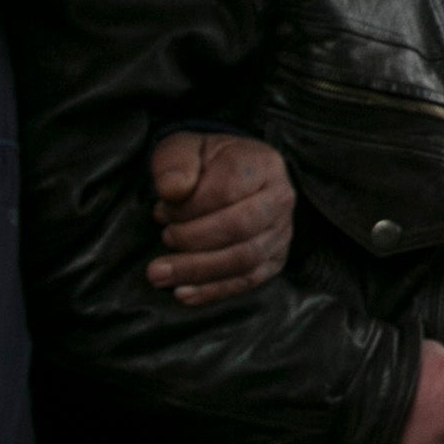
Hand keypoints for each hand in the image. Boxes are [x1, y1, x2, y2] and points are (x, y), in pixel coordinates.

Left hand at [146, 128, 294, 304]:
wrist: (226, 175)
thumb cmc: (202, 163)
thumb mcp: (182, 150)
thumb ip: (174, 165)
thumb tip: (173, 192)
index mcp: (263, 164)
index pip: (227, 191)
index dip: (189, 208)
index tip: (160, 212)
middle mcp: (281, 198)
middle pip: (240, 228)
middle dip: (193, 241)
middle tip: (161, 242)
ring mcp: (282, 231)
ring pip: (244, 259)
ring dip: (198, 271)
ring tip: (160, 274)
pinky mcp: (274, 259)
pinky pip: (247, 281)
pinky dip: (213, 290)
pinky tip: (182, 293)